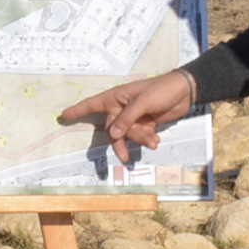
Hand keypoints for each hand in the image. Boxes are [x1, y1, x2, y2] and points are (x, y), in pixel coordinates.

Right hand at [57, 69, 197, 153]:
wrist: (184, 92)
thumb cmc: (160, 90)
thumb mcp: (142, 103)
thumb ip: (127, 119)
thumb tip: (113, 135)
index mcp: (116, 97)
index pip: (93, 104)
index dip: (78, 110)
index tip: (64, 116)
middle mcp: (121, 108)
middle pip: (113, 130)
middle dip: (120, 143)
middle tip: (125, 159)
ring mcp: (133, 117)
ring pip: (128, 135)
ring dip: (139, 140)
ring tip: (153, 142)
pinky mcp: (145, 124)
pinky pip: (139, 136)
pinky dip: (147, 140)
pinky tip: (156, 140)